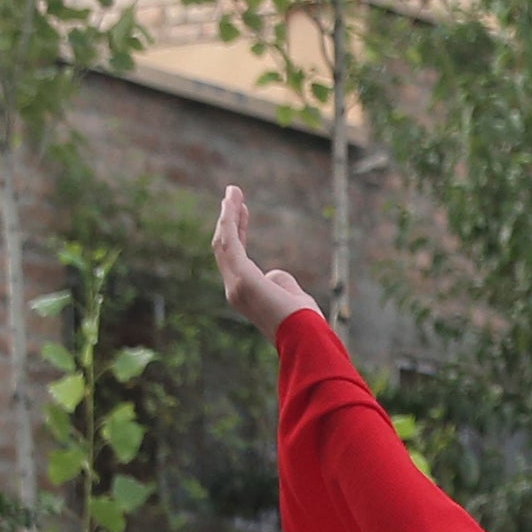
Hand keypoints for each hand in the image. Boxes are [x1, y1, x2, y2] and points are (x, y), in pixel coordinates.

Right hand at [213, 186, 315, 332]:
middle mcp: (235, 290)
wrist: (307, 340)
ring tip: (233, 191)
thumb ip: (282, 282)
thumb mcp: (293, 296)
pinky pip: (230, 242)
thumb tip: (274, 273)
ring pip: (225, 242)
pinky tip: (233, 202)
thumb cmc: (305, 324)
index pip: (237, 257)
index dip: (238, 232)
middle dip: (229, 220)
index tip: (243, 211)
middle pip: (226, 248)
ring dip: (227, 215)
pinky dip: (230, 220)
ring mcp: (235, 285)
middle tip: (233, 195)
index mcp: (246, 295)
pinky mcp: (241, 277)